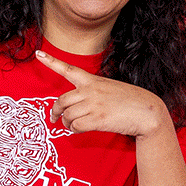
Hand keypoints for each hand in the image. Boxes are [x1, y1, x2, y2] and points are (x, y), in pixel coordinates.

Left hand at [37, 50, 171, 137]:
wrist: (147, 111)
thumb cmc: (129, 101)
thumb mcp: (109, 89)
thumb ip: (91, 94)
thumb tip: (75, 109)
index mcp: (92, 80)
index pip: (68, 69)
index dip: (51, 62)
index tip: (38, 54)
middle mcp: (90, 90)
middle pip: (61, 101)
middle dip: (55, 111)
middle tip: (55, 118)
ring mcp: (93, 105)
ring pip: (67, 116)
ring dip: (67, 123)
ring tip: (73, 125)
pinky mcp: (97, 119)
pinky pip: (75, 127)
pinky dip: (74, 131)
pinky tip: (79, 130)